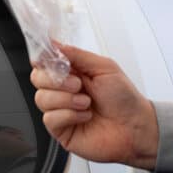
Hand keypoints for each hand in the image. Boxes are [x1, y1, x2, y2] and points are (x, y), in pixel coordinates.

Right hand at [31, 42, 159, 168]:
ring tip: (86, 103)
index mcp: (72, 73)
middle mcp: (63, 91)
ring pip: (41, 99)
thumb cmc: (125, 99)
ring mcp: (60, 111)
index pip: (44, 63)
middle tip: (78, 84)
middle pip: (37, 79)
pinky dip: (69, 115)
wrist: (135, 127)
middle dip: (56, 80)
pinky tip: (85, 116)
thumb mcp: (104, 67)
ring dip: (66, 99)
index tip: (53, 61)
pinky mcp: (61, 130)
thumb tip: (55, 43)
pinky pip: (50, 119)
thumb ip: (77, 54)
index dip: (43, 60)